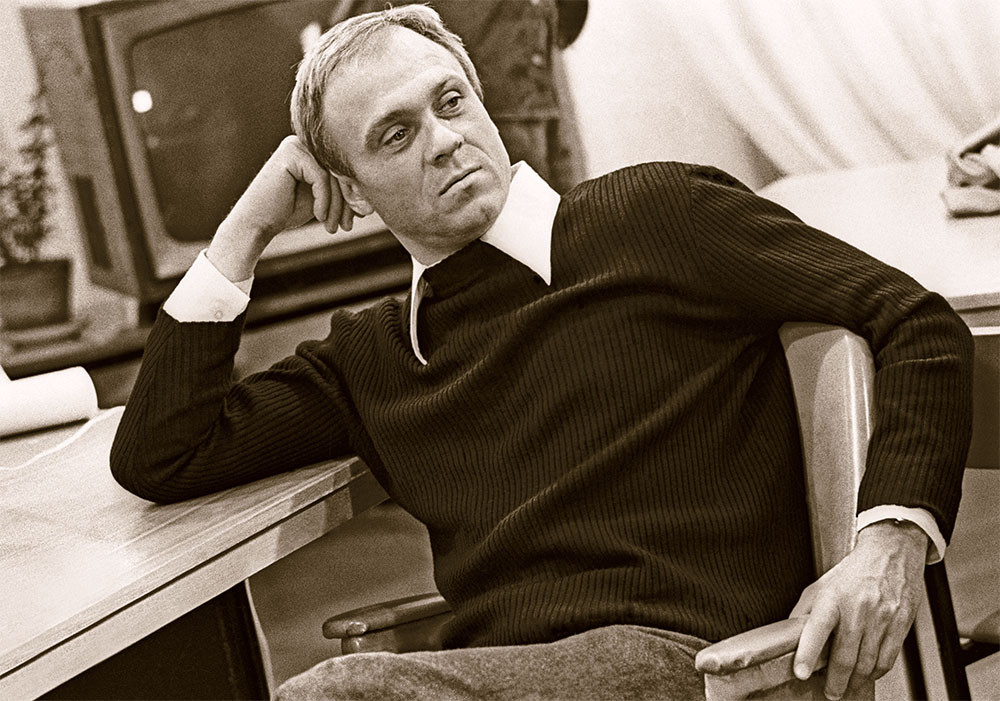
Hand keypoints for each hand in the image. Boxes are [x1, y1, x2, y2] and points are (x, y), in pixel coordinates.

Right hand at [208, 135, 357, 280]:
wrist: (257, 222)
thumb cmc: (287, 212)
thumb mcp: (323, 200)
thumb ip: (342, 191)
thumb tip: (371, 192)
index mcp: (313, 151)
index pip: (344, 171)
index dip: (354, 195)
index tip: (360, 217)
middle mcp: (305, 143)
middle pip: (340, 172)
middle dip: (347, 202)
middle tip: (348, 226)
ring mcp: (296, 145)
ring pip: (333, 176)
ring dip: (336, 206)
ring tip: (332, 227)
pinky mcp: (291, 154)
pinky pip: (321, 178)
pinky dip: (324, 200)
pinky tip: (319, 217)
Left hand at [790, 520, 927, 699]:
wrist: (891, 553)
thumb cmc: (853, 572)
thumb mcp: (821, 585)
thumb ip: (805, 612)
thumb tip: (789, 637)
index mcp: (832, 597)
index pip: (817, 628)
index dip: (807, 652)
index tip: (801, 672)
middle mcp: (857, 608)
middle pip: (845, 655)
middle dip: (835, 681)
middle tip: (829, 693)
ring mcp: (881, 618)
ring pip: (867, 663)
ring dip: (855, 682)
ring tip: (846, 688)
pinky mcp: (900, 625)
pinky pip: (887, 659)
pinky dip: (875, 673)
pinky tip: (867, 676)